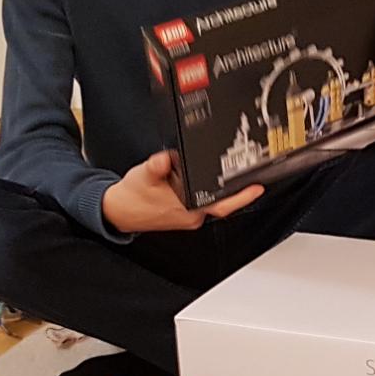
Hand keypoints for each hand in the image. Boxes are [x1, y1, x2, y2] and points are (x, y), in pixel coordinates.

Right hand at [100, 151, 262, 234]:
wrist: (117, 211)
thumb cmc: (131, 196)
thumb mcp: (143, 174)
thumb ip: (156, 166)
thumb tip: (166, 160)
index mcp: (186, 209)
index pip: (221, 205)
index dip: (241, 197)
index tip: (257, 188)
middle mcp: (191, 216)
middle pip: (221, 202)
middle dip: (235, 188)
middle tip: (250, 173)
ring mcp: (188, 216)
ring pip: (211, 201)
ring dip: (218, 188)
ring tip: (225, 172)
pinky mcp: (184, 213)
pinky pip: (201, 200)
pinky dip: (205, 190)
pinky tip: (203, 178)